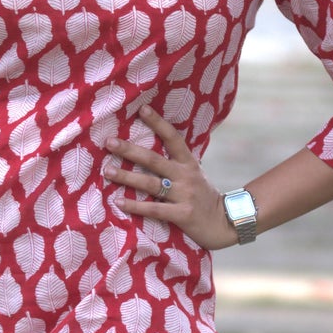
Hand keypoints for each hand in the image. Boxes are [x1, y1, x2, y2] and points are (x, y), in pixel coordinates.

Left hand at [102, 103, 239, 249]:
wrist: (225, 223)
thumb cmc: (204, 197)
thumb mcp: (196, 174)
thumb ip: (178, 163)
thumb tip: (157, 146)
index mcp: (189, 163)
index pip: (173, 138)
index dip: (158, 123)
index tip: (142, 109)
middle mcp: (186, 176)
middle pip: (154, 160)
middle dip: (130, 150)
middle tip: (109, 142)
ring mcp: (184, 195)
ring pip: (151, 184)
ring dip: (127, 177)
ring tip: (107, 171)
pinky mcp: (182, 214)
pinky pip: (154, 209)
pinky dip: (135, 206)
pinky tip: (119, 202)